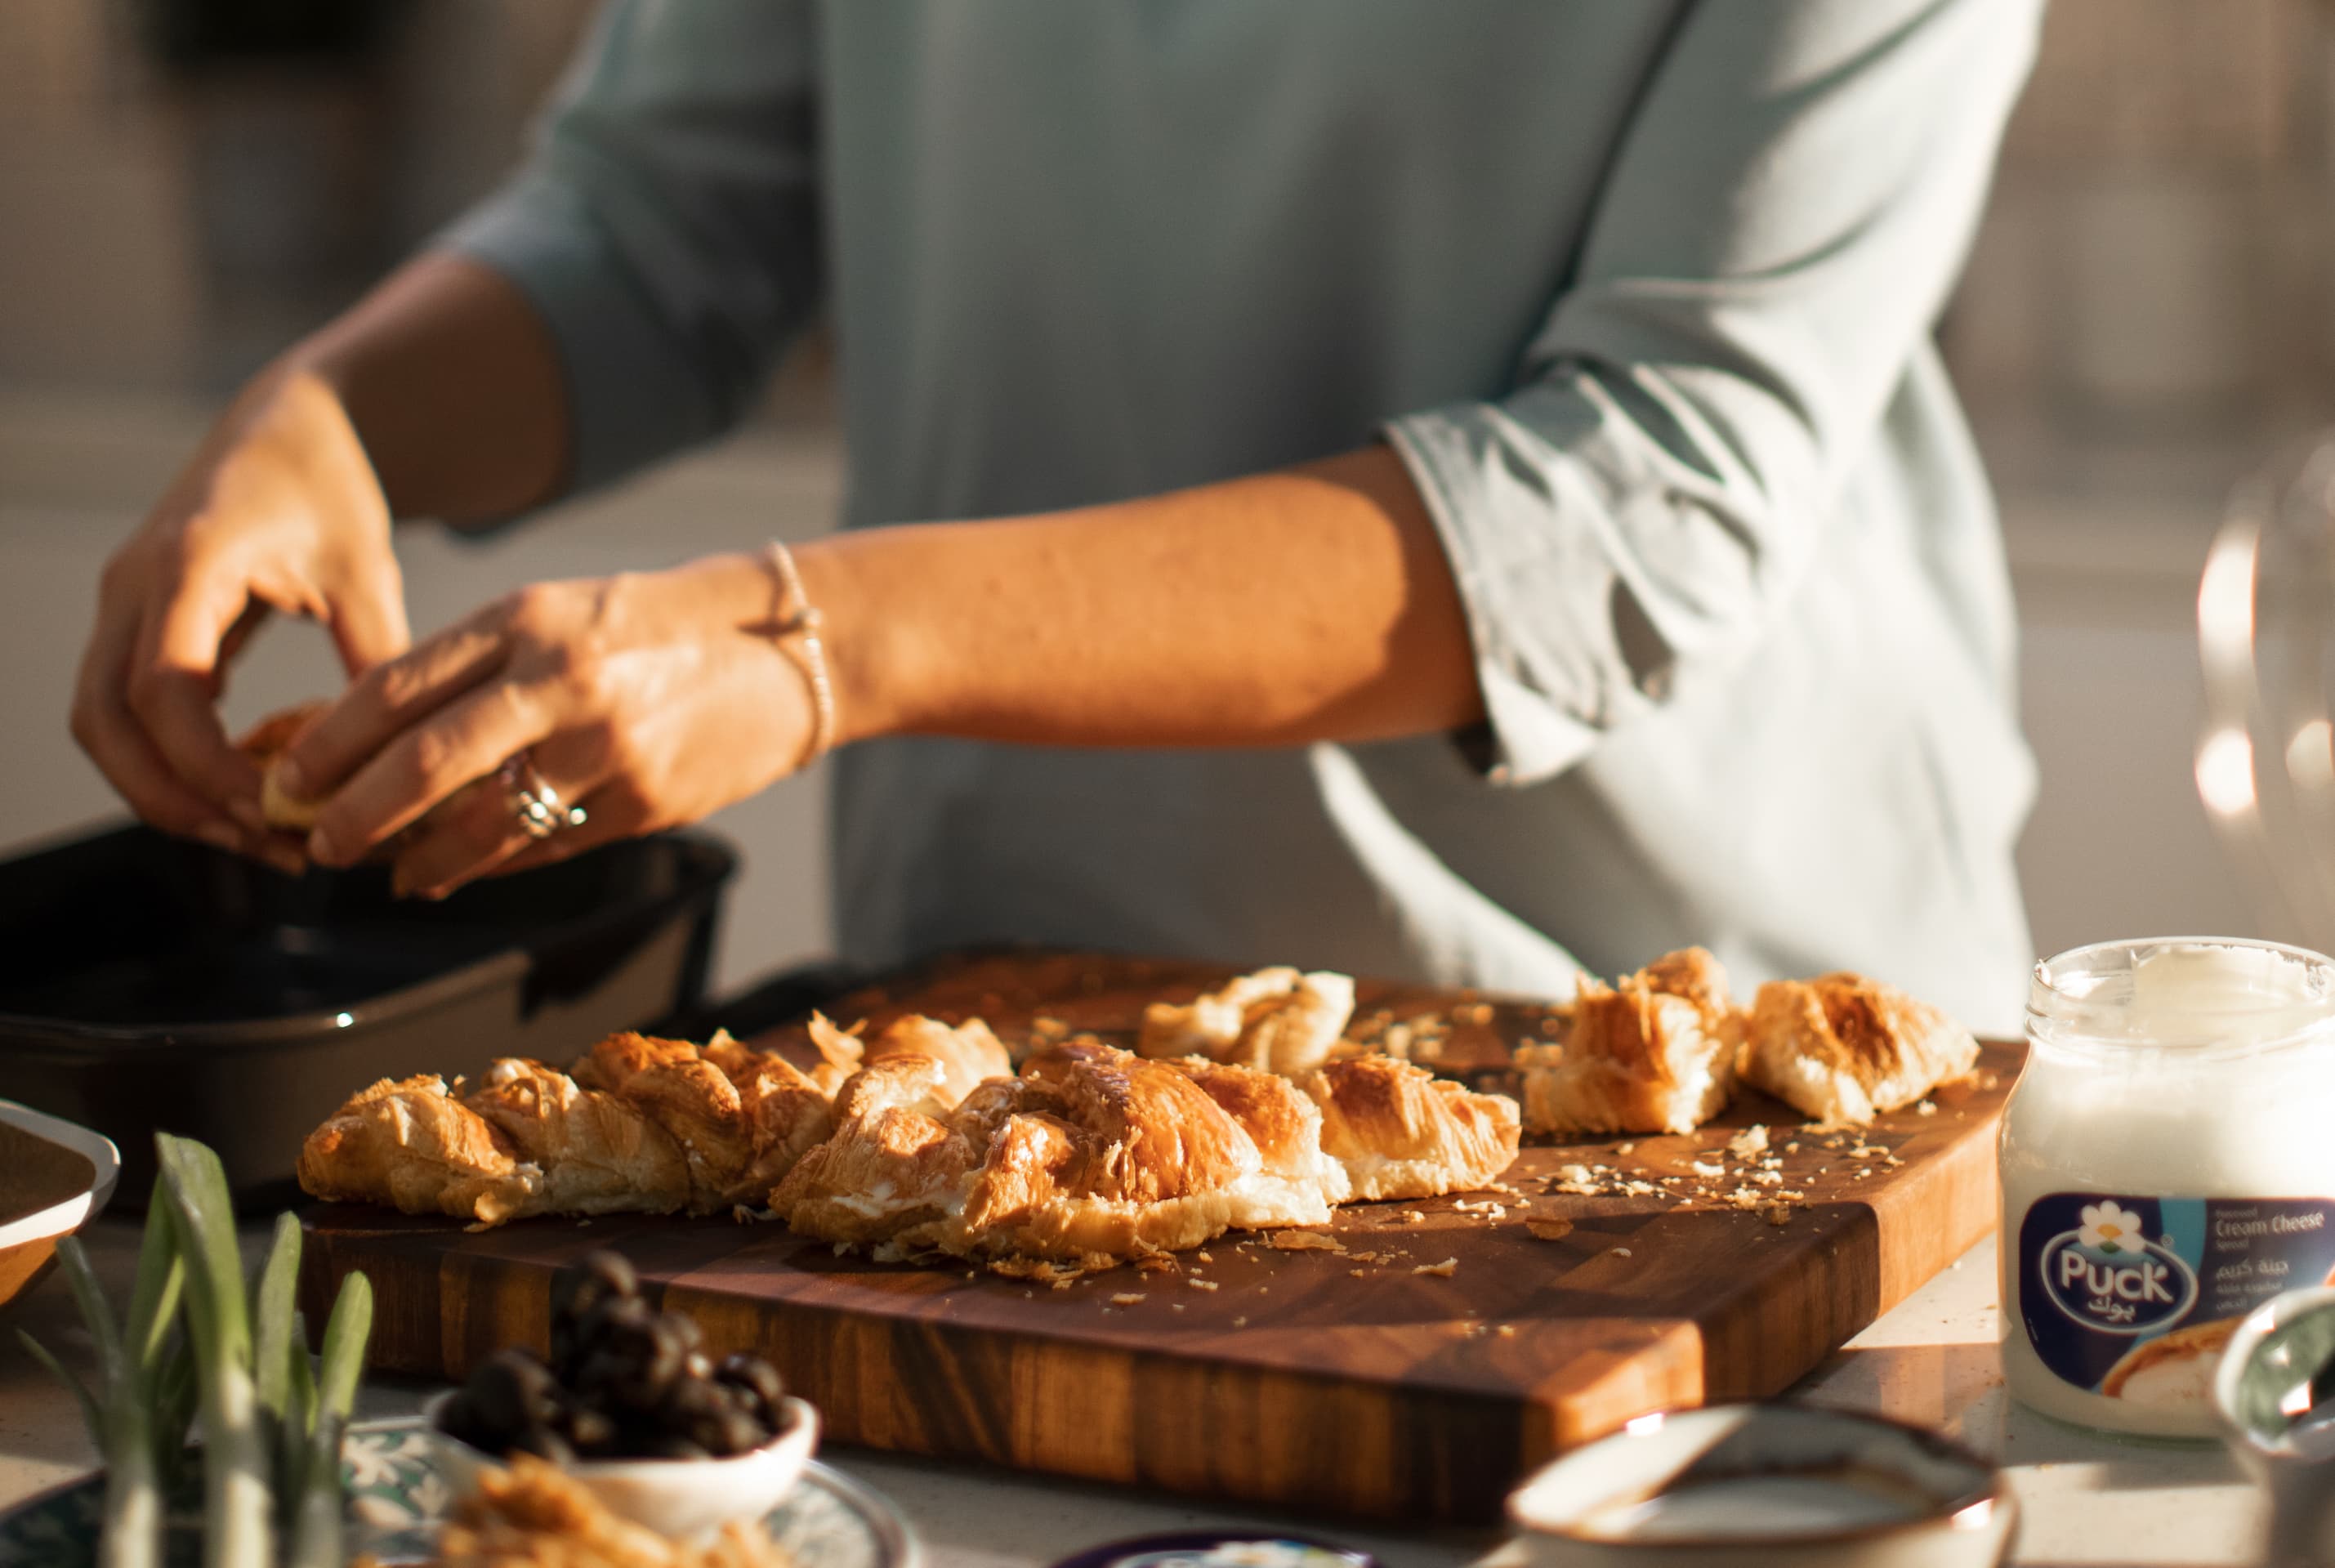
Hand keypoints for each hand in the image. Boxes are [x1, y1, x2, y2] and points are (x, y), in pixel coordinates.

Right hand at [71, 370, 407, 863]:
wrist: (290, 426)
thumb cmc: (331, 486)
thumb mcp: (367, 569)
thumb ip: (375, 658)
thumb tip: (399, 760)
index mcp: (188, 564)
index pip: (163, 689)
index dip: (208, 765)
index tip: (275, 810)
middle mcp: (134, 586)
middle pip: (106, 722)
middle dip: (175, 799)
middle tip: (265, 846)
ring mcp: (123, 605)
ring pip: (101, 725)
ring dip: (165, 791)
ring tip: (257, 835)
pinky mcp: (135, 622)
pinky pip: (122, 710)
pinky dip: (167, 761)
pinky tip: (241, 793)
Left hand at [279, 553, 815, 896]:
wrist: (786, 650)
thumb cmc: (650, 629)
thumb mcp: (557, 617)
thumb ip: (476, 668)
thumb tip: (373, 738)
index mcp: (527, 619)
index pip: (398, 687)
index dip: (330, 744)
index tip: (289, 781)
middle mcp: (562, 680)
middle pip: (427, 762)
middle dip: (356, 815)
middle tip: (318, 845)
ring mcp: (608, 746)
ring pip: (486, 823)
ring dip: (423, 860)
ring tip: (393, 875)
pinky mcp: (648, 802)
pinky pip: (549, 847)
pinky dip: (496, 866)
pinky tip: (463, 872)